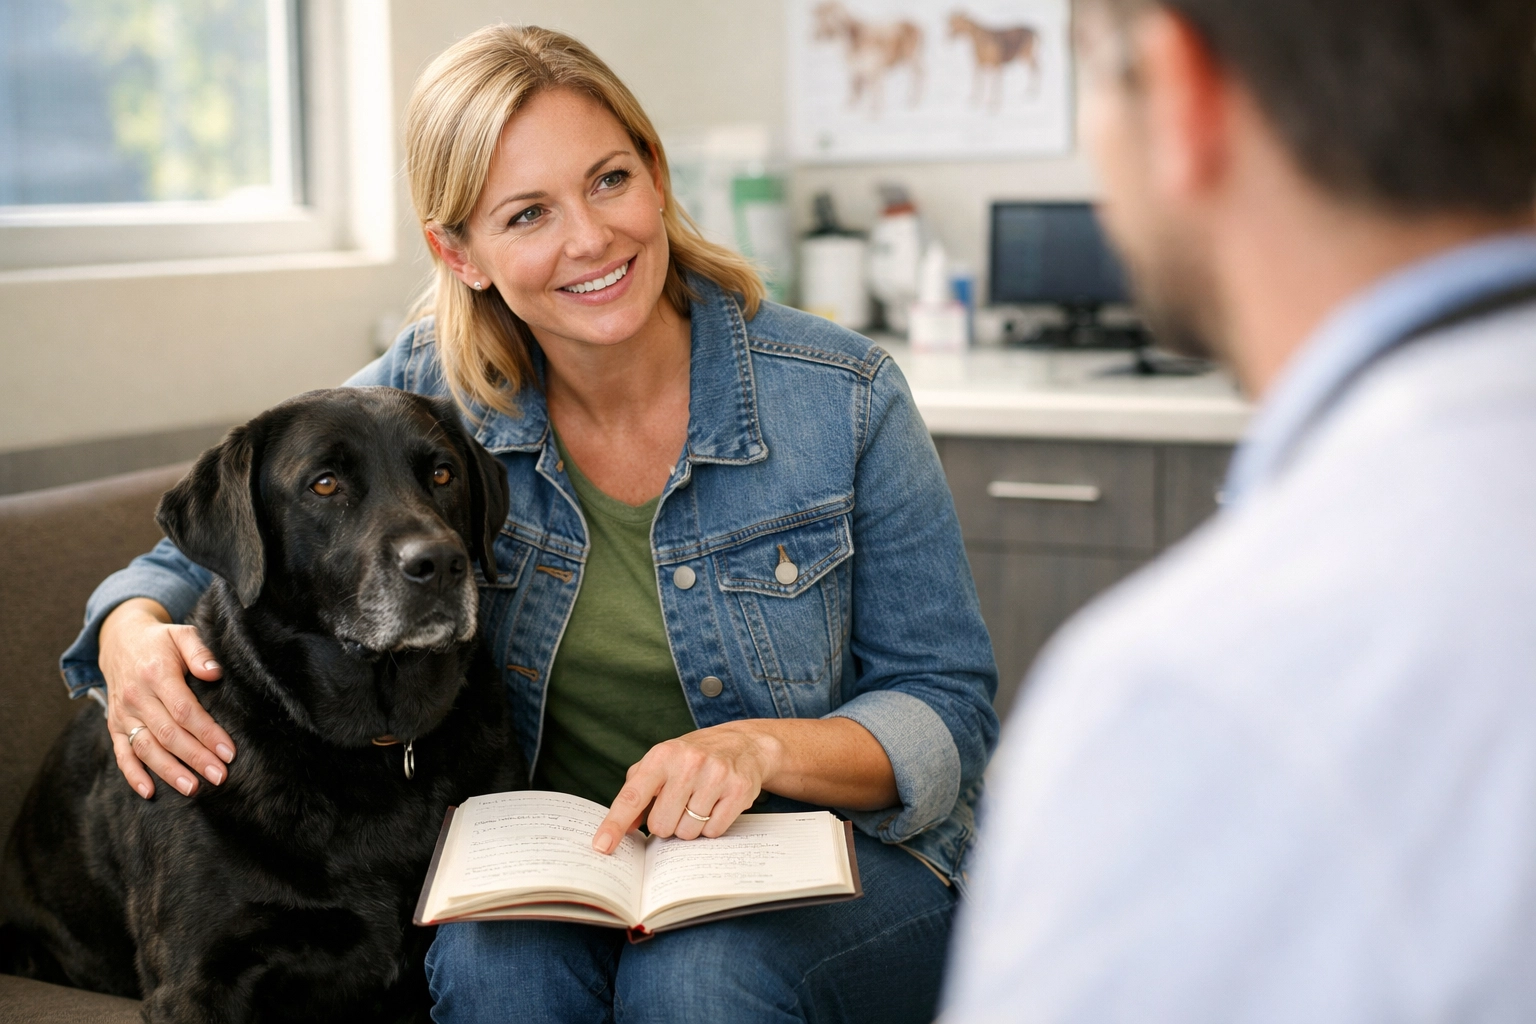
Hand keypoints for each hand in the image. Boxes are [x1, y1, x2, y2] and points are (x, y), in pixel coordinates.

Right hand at [98, 598, 233, 798]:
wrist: (119, 640)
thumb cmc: (161, 641)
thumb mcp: (182, 635)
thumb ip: (200, 652)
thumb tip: (215, 673)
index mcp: (157, 675)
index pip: (184, 711)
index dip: (207, 733)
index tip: (228, 752)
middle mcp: (137, 697)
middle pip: (168, 735)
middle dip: (196, 759)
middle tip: (220, 777)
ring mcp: (123, 713)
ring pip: (146, 748)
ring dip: (169, 771)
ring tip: (193, 788)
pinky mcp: (114, 725)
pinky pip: (122, 753)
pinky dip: (133, 774)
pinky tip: (149, 791)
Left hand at [592, 723, 782, 853]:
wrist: (743, 744)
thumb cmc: (693, 757)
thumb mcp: (661, 763)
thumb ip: (637, 791)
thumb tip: (623, 827)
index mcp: (662, 756)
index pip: (632, 796)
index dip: (615, 824)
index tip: (602, 846)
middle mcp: (689, 763)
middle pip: (661, 825)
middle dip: (666, 824)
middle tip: (677, 806)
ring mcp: (716, 776)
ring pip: (688, 832)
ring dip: (690, 826)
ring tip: (699, 803)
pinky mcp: (739, 790)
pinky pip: (713, 832)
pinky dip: (711, 826)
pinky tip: (716, 806)